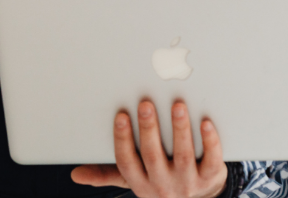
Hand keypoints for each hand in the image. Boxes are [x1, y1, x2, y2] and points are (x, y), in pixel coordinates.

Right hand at [71, 100, 227, 197]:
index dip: (123, 139)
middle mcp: (163, 183)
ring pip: (183, 154)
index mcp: (141, 182)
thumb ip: (107, 174)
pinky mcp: (210, 176)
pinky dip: (210, 141)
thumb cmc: (160, 182)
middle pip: (153, 155)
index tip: (121, 116)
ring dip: (179, 130)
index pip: (127, 161)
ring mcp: (188, 181)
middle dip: (149, 129)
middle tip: (146, 104)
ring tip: (177, 106)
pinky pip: (212, 159)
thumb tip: (75, 175)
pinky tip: (206, 122)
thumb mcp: (134, 181)